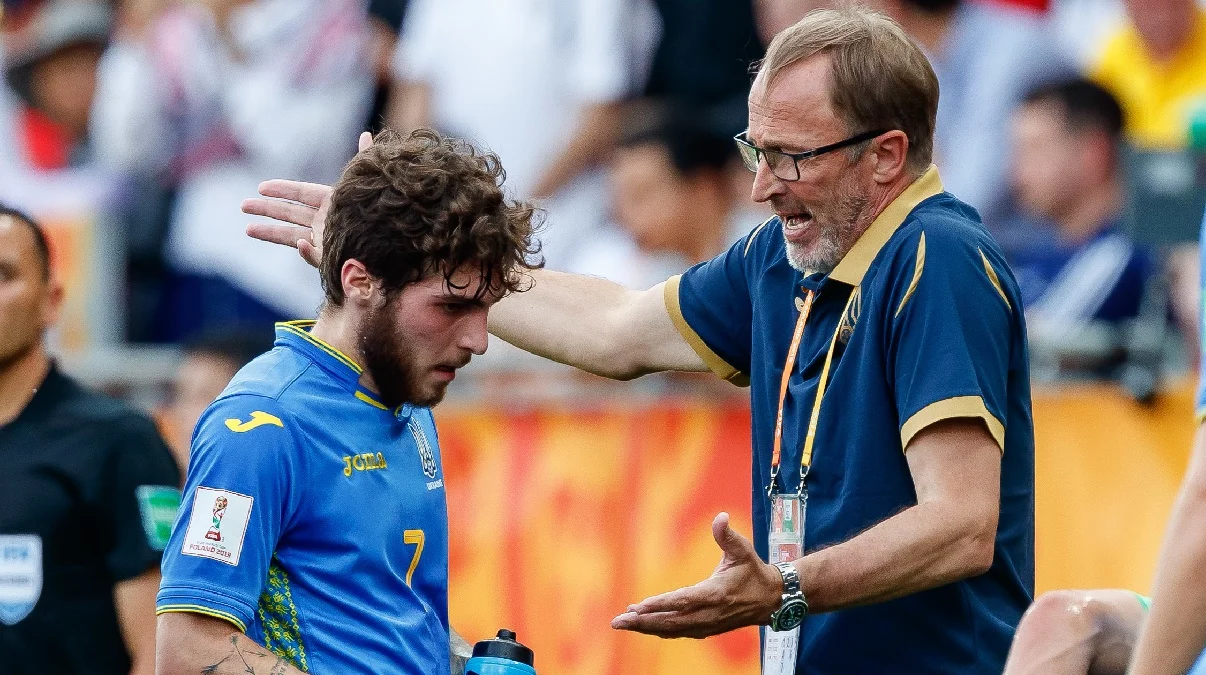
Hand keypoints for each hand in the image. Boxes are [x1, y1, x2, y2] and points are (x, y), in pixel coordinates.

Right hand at [242, 132, 372, 267]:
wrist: (392, 248)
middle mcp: (324, 221)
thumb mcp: (368, 186)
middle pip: (289, 213)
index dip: (282, 189)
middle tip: (243, 205)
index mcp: (331, 202)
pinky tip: (300, 245)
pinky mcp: (328, 259)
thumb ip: (365, 161)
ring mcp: (324, 241)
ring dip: (271, 232)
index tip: (261, 186)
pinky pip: (315, 255)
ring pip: (291, 235)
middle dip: (266, 209)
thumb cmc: (380, 214)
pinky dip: (307, 250)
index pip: (302, 193)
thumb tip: (368, 134)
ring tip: (247, 228)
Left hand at [611, 512, 783, 638]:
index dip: (660, 604)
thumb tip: (720, 517)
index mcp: (715, 594)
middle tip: (617, 621)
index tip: (637, 607)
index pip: (683, 601)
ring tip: (622, 624)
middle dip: (643, 622)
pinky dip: (659, 630)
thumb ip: (728, 535)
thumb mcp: (743, 550)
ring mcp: (706, 624)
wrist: (771, 599)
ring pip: (672, 629)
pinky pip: (678, 632)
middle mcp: (708, 613)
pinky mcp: (706, 629)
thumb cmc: (754, 571)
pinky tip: (642, 627)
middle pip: (671, 621)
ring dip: (646, 628)